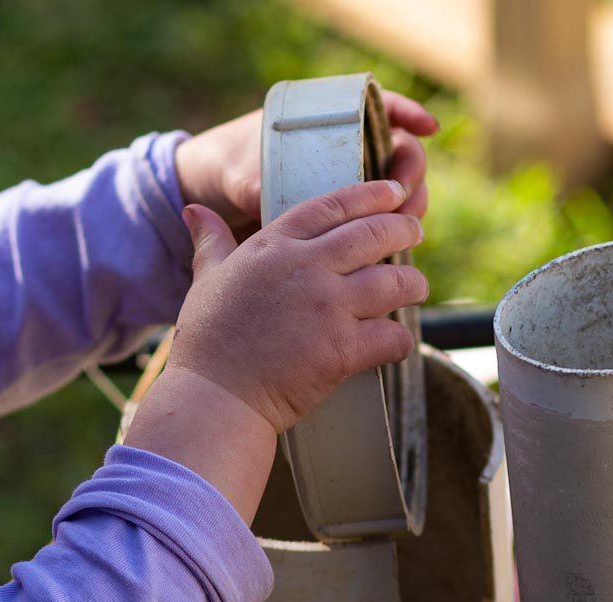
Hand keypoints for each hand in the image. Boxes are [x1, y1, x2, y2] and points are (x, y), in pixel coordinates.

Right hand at [167, 179, 428, 433]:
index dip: (371, 195)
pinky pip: (393, 336)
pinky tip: (396, 342)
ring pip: (394, 282)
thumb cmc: (207, 342)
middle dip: (403, 228)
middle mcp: (305, 269)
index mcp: (273, 247)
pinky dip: (400, 340)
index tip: (394, 193)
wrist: (214, 397)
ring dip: (413, 284)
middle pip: (373, 234)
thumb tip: (195, 210)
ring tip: (417, 287)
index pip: (333, 205)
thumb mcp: (205, 280)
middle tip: (414, 231)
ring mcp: (327, 308)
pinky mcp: (343, 349)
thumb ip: (211, 242)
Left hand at [174, 90, 438, 237]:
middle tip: (406, 199)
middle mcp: (343, 151)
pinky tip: (393, 254)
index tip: (427, 127)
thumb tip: (259, 198)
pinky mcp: (343, 221)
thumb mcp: (237, 174)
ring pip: (394, 192)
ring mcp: (346, 185)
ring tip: (405, 230)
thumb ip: (251, 185)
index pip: (380, 107)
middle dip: (411, 175)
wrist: (209, 195)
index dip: (409, 113)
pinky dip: (389, 236)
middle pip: (398, 155)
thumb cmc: (226, 167)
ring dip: (407, 208)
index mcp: (325, 122)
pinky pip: (376, 225)